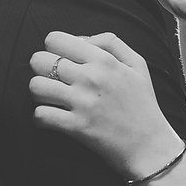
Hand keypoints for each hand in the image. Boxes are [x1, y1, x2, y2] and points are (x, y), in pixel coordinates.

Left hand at [29, 32, 182, 180]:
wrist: (149, 146)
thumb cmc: (143, 104)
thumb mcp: (137, 64)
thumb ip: (110, 42)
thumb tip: (81, 40)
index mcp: (103, 60)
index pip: (55, 40)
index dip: (52, 47)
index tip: (60, 58)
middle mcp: (89, 78)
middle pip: (39, 61)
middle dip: (42, 68)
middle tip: (53, 79)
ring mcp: (81, 103)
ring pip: (35, 86)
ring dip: (40, 92)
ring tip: (52, 98)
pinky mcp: (75, 126)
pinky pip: (40, 114)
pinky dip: (41, 116)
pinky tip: (53, 117)